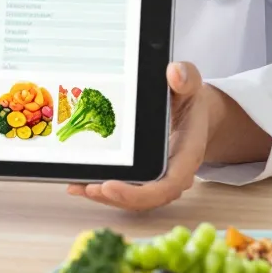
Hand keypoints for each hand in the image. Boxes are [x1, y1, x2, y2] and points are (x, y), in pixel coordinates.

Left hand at [68, 61, 210, 211]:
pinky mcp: (144, 177)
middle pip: (147, 199)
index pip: (168, 184)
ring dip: (105, 197)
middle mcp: (174, 173)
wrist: (193, 112)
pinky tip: (79, 183)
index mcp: (188, 154)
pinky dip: (103, 191)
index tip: (111, 185)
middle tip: (88, 187)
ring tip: (77, 187)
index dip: (140, 193)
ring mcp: (159, 178)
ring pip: (133, 199)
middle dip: (116, 198)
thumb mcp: (190, 84)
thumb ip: (186, 77)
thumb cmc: (189, 100)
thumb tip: (175, 72)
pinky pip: (126, 191)